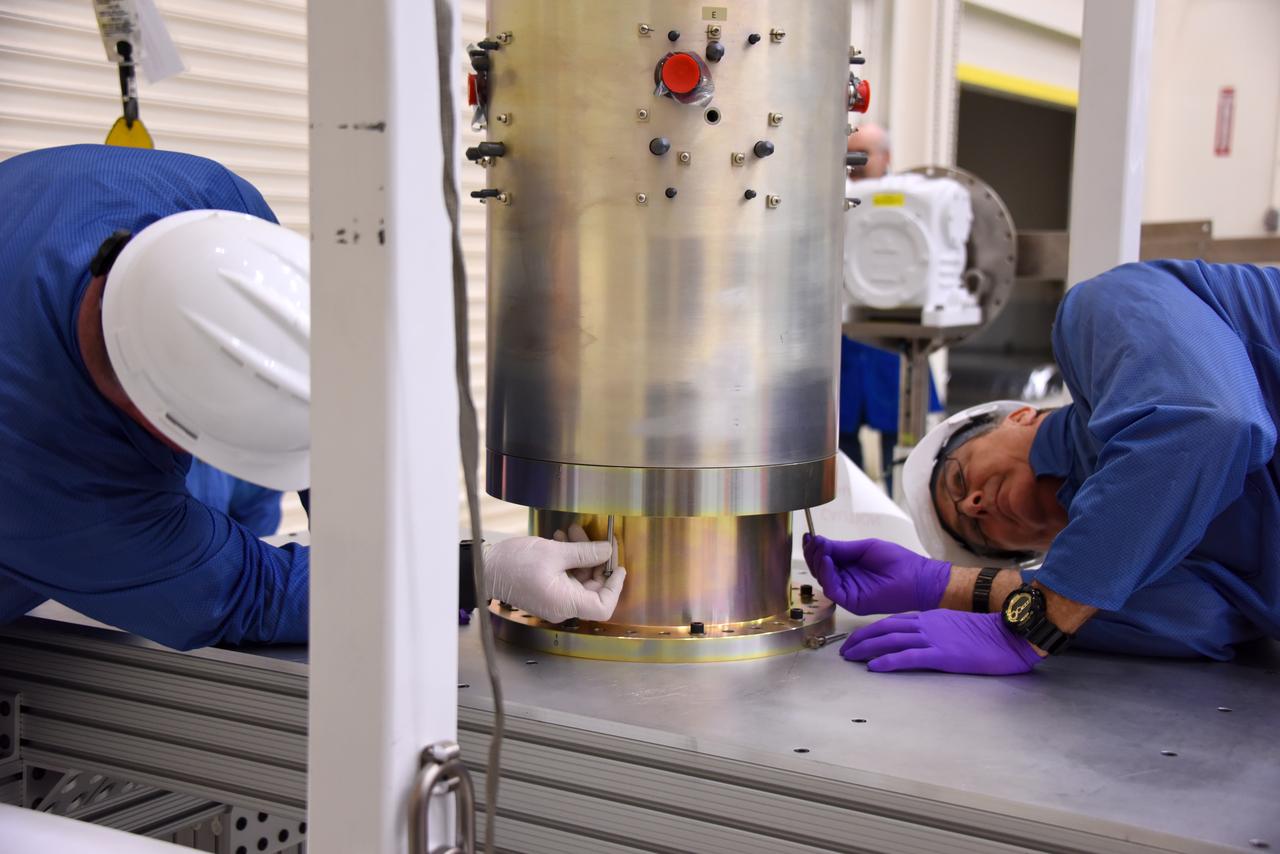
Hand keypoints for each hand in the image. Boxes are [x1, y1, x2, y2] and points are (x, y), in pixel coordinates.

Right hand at [484, 530, 625, 623]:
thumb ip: (585, 553)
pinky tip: (562, 540)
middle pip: (593, 589)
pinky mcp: (548, 590)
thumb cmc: (514, 564)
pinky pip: (567, 577)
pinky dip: (569, 559)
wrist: (486, 568)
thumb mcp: (554, 552)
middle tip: (595, 538)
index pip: (603, 607)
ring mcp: (555, 599)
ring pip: (580, 579)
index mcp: (566, 603)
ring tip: (572, 532)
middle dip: (596, 561)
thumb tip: (608, 551)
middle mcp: (562, 606)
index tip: (618, 566)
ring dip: (581, 555)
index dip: (615, 587)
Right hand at [802, 535, 949, 614]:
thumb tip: (818, 541)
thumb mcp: (864, 548)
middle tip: (814, 541)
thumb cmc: (896, 561)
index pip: (823, 560)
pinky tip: (828, 560)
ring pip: (822, 580)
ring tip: (822, 547)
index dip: (814, 549)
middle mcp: (844, 581)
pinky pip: (833, 590)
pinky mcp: (852, 602)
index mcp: (847, 568)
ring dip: (818, 562)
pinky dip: (827, 575)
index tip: (809, 536)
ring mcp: (847, 593)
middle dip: (813, 554)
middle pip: (819, 570)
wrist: (916, 576)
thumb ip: (841, 548)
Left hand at [840, 610, 1042, 674]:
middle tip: (844, 650)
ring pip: (891, 640)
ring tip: (850, 657)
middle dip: (861, 639)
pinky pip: (909, 657)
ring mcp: (934, 638)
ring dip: (867, 649)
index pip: (892, 622)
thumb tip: (918, 641)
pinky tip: (874, 667)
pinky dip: (888, 661)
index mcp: (929, 617)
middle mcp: (926, 624)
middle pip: (885, 628)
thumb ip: (935, 630)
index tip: (856, 639)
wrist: (1010, 635)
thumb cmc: (988, 634)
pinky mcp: (943, 654)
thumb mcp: (955, 626)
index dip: (870, 631)